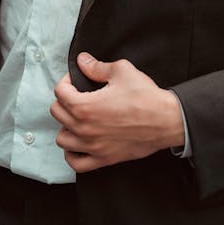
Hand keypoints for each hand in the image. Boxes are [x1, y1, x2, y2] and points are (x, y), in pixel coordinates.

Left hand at [50, 53, 184, 172]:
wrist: (166, 120)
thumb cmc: (145, 96)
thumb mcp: (122, 71)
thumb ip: (97, 67)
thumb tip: (83, 61)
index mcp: (85, 107)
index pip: (60, 92)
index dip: (67, 81)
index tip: (77, 79)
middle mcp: (84, 129)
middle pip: (57, 113)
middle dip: (65, 100)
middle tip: (78, 95)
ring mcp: (93, 147)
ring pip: (62, 139)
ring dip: (66, 126)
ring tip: (78, 118)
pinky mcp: (103, 159)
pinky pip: (76, 163)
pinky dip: (72, 153)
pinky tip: (79, 142)